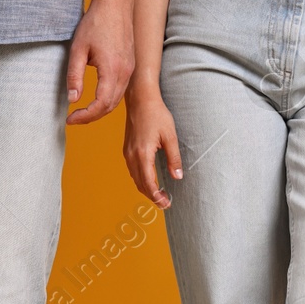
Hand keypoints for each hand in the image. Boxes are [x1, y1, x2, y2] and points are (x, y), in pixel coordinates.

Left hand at [66, 0, 134, 124]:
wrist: (115, 4)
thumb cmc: (95, 23)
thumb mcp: (78, 49)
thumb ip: (75, 76)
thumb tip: (72, 99)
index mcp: (112, 69)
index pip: (101, 104)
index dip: (85, 116)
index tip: (70, 119)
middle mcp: (125, 72)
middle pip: (110, 106)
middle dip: (91, 117)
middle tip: (73, 118)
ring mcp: (130, 69)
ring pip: (117, 100)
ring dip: (100, 110)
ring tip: (81, 112)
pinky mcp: (130, 66)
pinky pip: (121, 90)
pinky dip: (108, 100)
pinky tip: (95, 98)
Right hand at [123, 94, 181, 208]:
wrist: (141, 99)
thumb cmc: (157, 114)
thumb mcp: (170, 136)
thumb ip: (173, 158)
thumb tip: (177, 177)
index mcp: (143, 154)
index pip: (148, 183)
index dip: (157, 197)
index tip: (166, 203)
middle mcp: (132, 156)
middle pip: (140, 184)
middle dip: (152, 196)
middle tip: (165, 203)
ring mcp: (127, 153)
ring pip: (135, 178)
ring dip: (146, 188)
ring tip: (159, 194)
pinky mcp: (127, 149)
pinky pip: (133, 170)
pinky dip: (141, 179)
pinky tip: (149, 180)